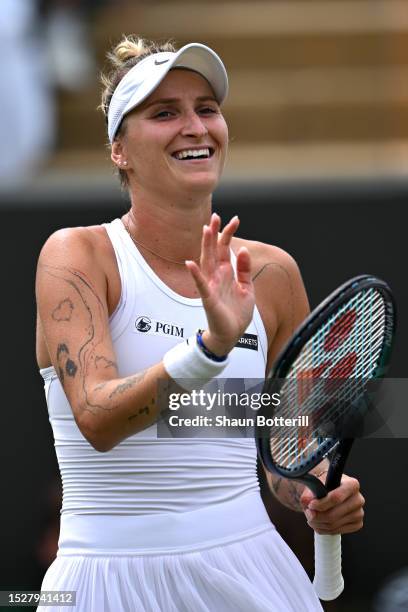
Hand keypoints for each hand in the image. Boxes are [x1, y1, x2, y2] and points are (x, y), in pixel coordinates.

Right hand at [185, 213, 254, 355]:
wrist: (232, 334)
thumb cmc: (237, 313)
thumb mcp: (247, 288)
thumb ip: (245, 270)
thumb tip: (244, 250)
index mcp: (226, 273)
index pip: (226, 249)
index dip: (228, 234)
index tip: (234, 219)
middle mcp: (217, 276)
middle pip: (214, 251)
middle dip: (215, 234)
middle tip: (216, 216)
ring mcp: (211, 286)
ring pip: (207, 262)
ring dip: (206, 246)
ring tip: (206, 230)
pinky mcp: (208, 299)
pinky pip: (201, 285)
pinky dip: (196, 274)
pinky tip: (190, 263)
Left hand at [300, 474, 364, 534]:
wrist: (330, 491)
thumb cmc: (324, 485)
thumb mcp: (315, 484)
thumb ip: (309, 492)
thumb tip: (306, 501)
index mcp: (352, 484)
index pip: (336, 498)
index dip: (321, 504)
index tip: (310, 505)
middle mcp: (358, 499)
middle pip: (334, 514)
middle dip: (317, 516)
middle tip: (308, 513)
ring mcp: (359, 513)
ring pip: (333, 525)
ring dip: (318, 523)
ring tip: (311, 517)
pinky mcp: (357, 524)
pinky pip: (337, 531)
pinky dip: (324, 529)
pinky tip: (319, 522)